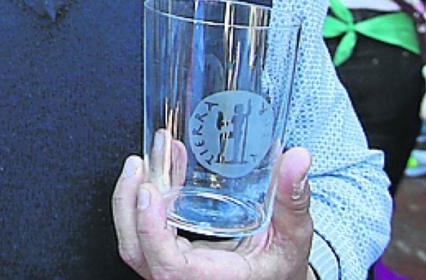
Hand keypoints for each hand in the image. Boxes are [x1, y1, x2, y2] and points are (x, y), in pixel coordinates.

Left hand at [112, 147, 313, 279]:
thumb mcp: (295, 234)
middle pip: (137, 252)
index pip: (170, 268)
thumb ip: (294, 199)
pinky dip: (142, 203)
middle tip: (139, 164)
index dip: (151, 231)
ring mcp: (175, 269)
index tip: (149, 192)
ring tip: (141, 161)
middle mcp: (189, 278)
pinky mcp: (169, 257)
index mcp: (217, 279)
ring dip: (129, 200)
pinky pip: (143, 235)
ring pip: (134, 244)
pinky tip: (157, 170)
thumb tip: (297, 158)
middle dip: (128, 204)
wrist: (274, 277)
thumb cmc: (283, 263)